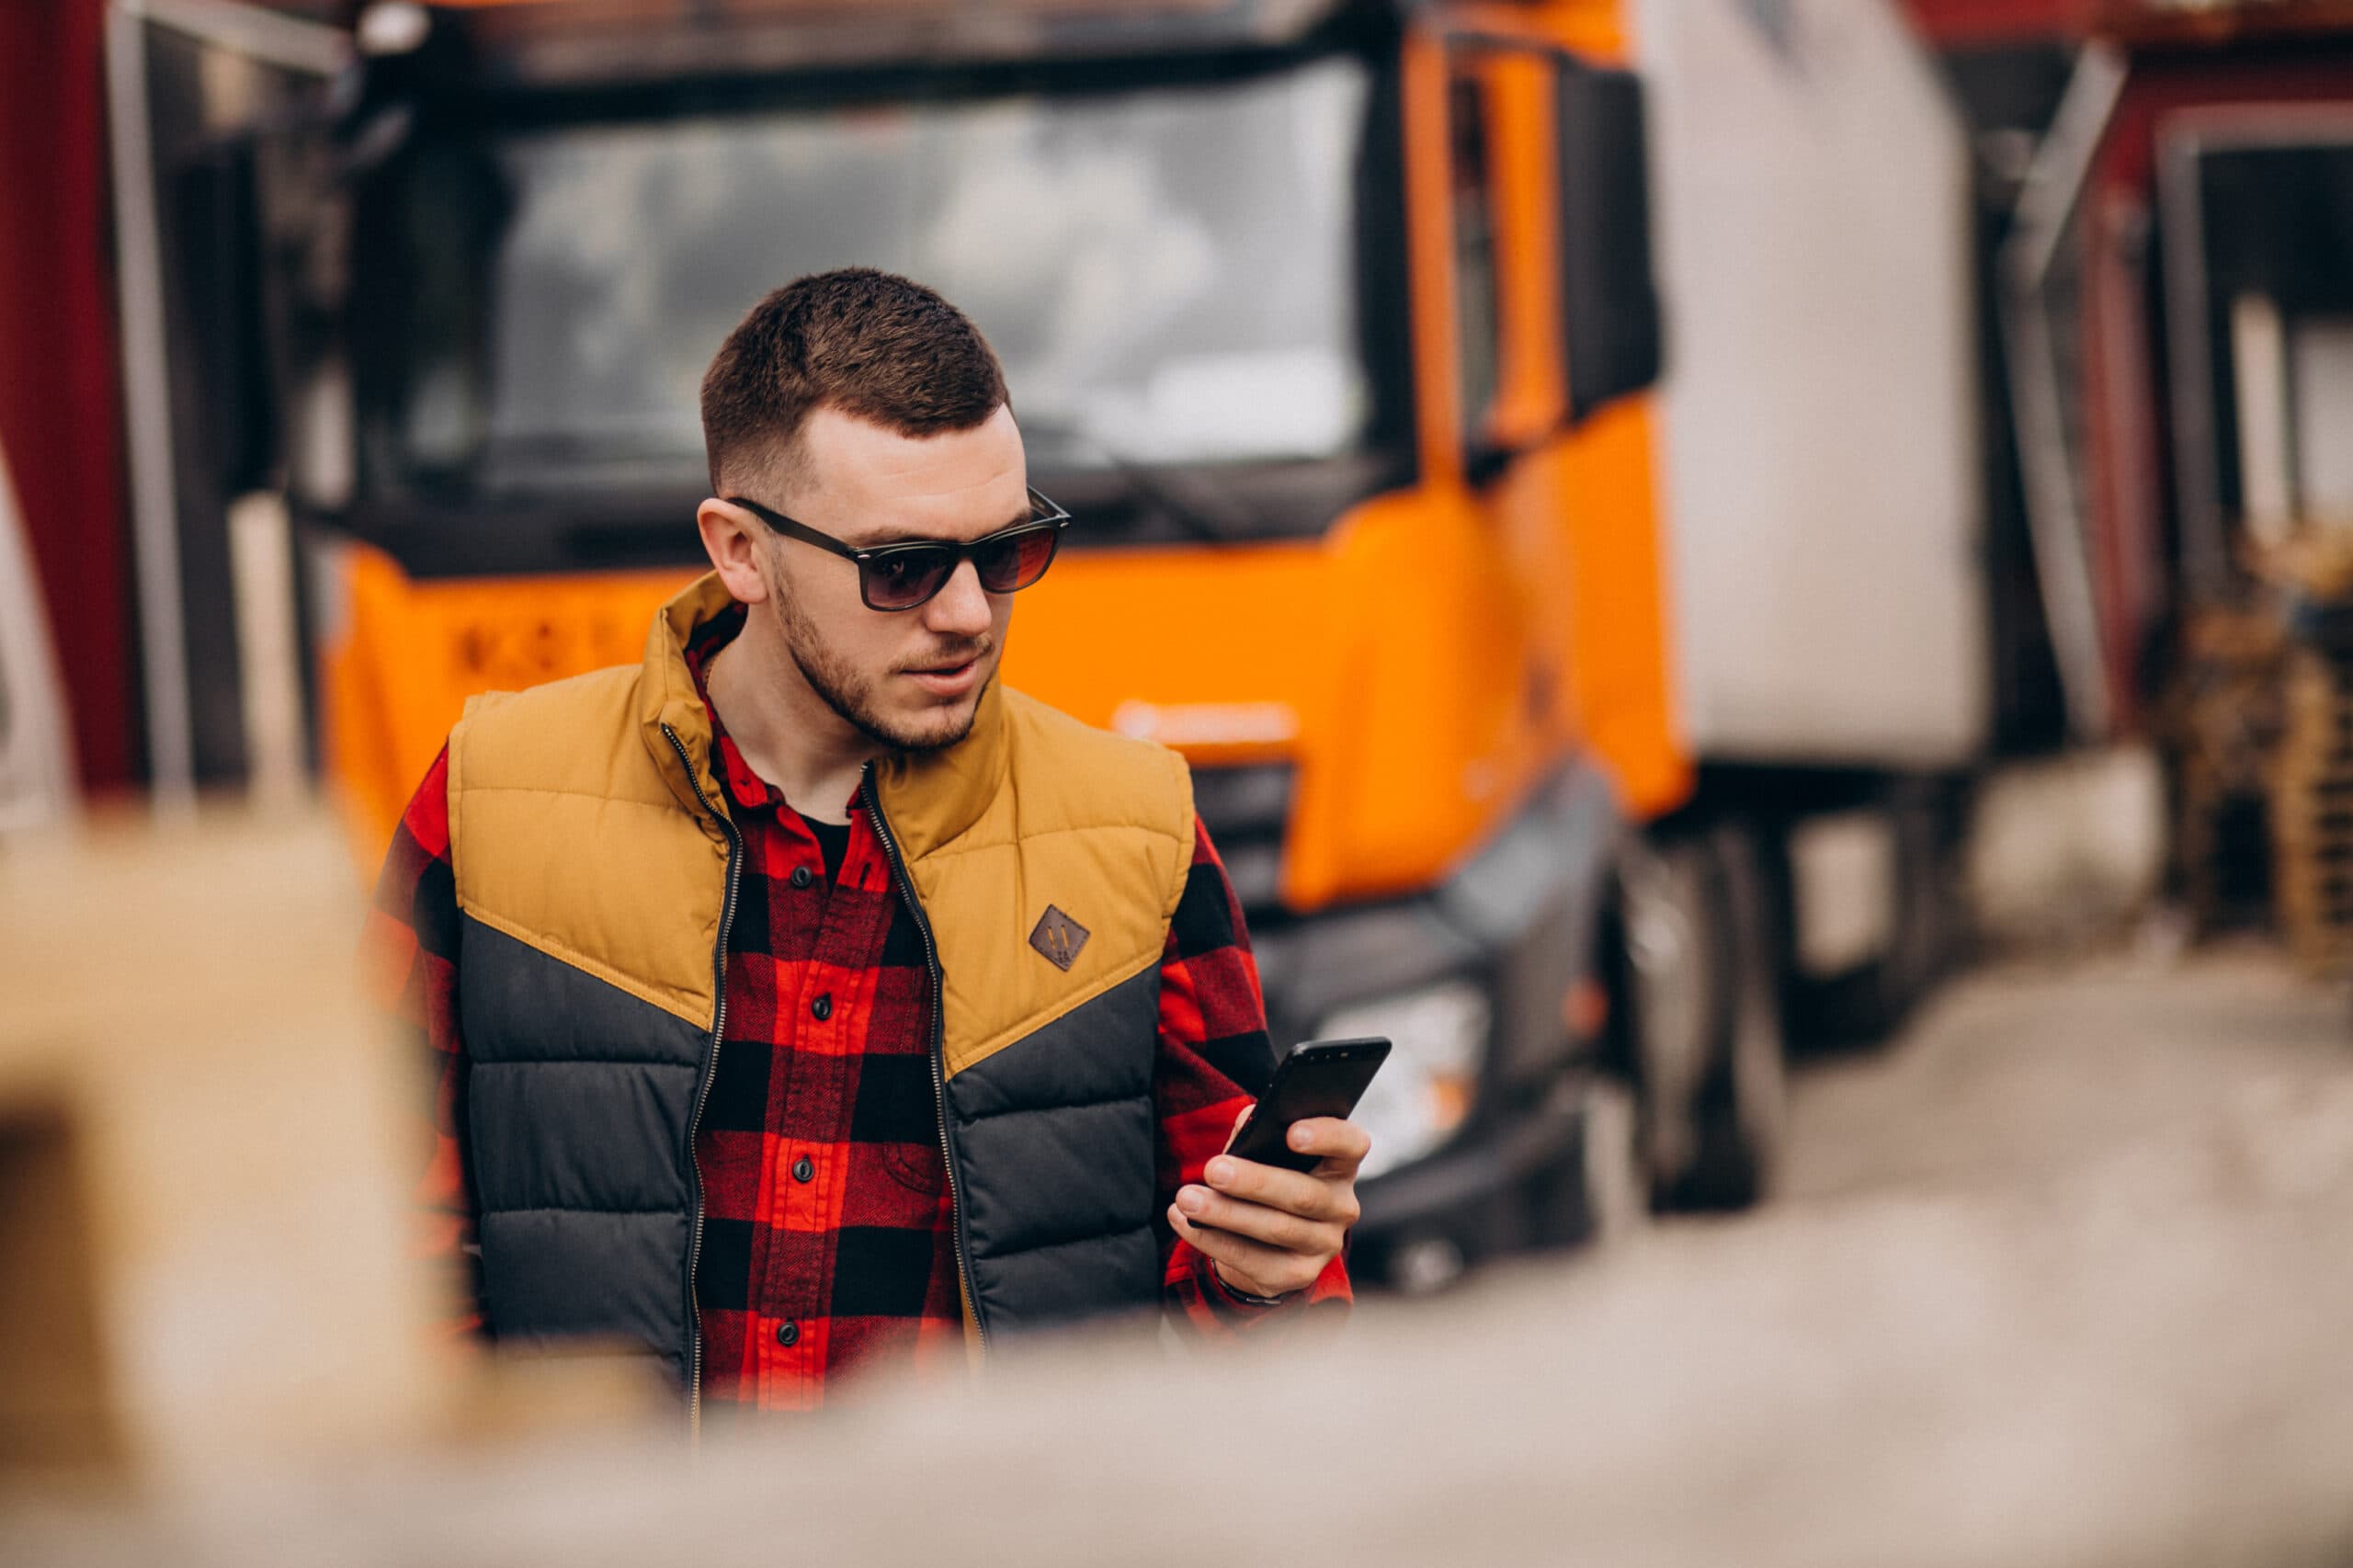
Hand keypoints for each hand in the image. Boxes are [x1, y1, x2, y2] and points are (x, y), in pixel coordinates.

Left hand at [1168, 1110, 1368, 1298]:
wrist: (1266, 1241)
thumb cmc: (1268, 1180)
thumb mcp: (1267, 1153)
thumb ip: (1259, 1133)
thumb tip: (1246, 1123)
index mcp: (1339, 1164)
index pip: (1351, 1144)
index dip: (1326, 1136)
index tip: (1290, 1132)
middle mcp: (1341, 1206)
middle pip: (1304, 1195)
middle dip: (1254, 1182)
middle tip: (1213, 1170)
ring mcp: (1324, 1244)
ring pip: (1277, 1229)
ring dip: (1226, 1213)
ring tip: (1187, 1199)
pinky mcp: (1298, 1275)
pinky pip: (1253, 1260)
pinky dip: (1214, 1240)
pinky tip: (1186, 1223)